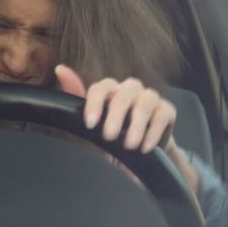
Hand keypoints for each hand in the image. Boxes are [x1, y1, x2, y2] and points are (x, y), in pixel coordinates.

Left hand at [54, 65, 176, 152]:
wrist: (138, 158)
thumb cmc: (110, 139)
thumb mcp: (88, 127)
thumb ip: (75, 99)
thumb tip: (60, 68)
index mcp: (109, 92)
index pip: (101, 87)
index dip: (94, 103)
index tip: (90, 124)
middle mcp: (130, 90)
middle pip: (124, 93)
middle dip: (115, 115)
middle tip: (109, 137)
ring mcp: (150, 98)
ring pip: (145, 101)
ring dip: (136, 124)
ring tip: (129, 145)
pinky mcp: (167, 110)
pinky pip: (161, 115)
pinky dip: (153, 132)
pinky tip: (145, 147)